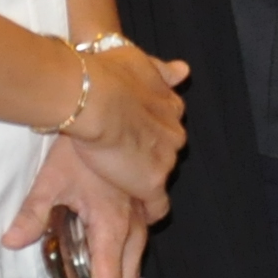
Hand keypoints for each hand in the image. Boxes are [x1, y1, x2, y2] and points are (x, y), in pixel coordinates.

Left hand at [7, 136, 155, 277]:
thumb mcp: (50, 182)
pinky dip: (136, 238)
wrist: (105, 102)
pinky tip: (131, 239)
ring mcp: (142, 205)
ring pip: (137, 252)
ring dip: (125, 276)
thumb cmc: (78, 143)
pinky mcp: (145, 188)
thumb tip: (12, 242)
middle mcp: (132, 221)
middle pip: (128, 274)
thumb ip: (32, 216)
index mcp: (110, 225)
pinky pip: (145, 222)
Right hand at [55, 32, 186, 215]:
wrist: (94, 98)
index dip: (149, 135)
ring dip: (145, 181)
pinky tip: (140, 215)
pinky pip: (157, 205)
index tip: (136, 140)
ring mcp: (165, 160)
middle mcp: (174, 134)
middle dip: (148, 157)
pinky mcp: (151, 183)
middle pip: (166, 152)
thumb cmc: (108, 75)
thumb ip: (162, 70)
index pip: (167, 128)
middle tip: (124, 161)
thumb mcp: (139, 62)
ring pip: (161, 176)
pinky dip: (150, 210)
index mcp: (170, 107)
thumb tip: (182, 70)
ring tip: (125, 188)